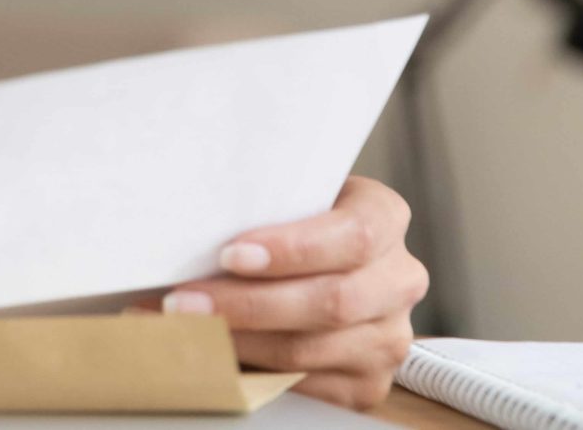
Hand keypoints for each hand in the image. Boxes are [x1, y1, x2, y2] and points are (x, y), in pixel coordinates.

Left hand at [159, 176, 429, 410]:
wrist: (317, 265)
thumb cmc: (288, 222)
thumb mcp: (286, 197)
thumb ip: (258, 204)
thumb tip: (188, 227)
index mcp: (384, 218)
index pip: (355, 235)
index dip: (293, 249)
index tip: (230, 255)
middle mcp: (398, 279)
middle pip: (332, 301)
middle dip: (248, 304)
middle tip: (184, 301)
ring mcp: (387, 337)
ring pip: (310, 349)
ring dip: (237, 341)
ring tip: (183, 327)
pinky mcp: (366, 384)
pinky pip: (304, 384)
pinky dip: (249, 371)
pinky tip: (210, 352)